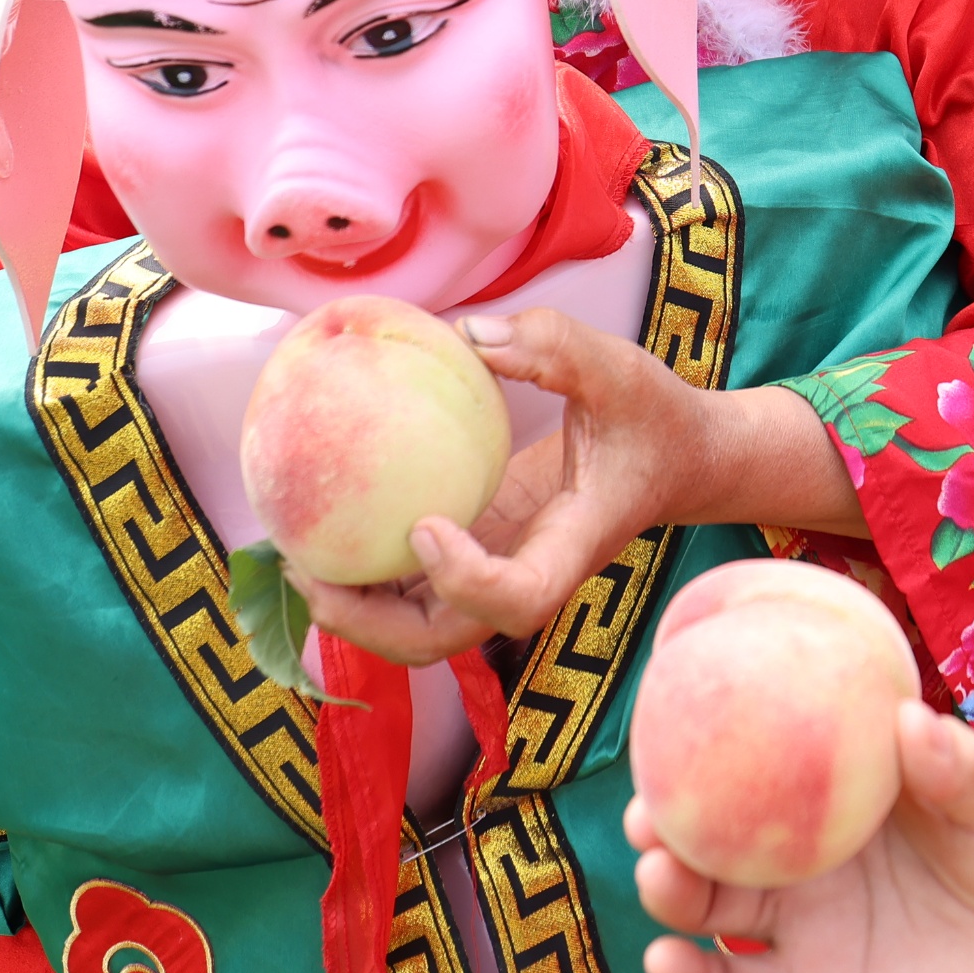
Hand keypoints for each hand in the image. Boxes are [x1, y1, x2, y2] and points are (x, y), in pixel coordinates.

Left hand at [290, 308, 857, 664]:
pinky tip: (321, 527)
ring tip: (292, 556)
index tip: (423, 527)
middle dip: (370, 624)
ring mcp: (500, 571)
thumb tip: (467, 334)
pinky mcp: (481, 554)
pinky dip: (365, 573)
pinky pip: (414, 586)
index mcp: (574, 546)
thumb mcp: (622, 369)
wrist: (681, 461)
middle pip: (445, 638)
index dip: (465, 580)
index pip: (519, 598)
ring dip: (353, 610)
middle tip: (307, 570)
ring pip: (419, 626)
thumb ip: (555, 348)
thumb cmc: (654, 418)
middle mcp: (530, 574)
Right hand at [629, 702, 973, 972]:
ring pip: (712, 908)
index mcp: (844, 790)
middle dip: (665, 820)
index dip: (707, 742)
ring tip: (657, 874)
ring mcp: (805, 924)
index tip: (667, 719)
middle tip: (647, 811)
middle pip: (714, 834)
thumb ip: (960, 767)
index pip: (761, 759)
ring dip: (671, 891)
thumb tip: (906, 718)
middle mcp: (808, 855)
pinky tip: (667, 963)